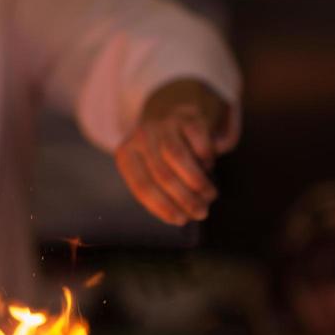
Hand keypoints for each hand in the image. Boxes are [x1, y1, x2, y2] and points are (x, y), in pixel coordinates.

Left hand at [114, 79, 234, 225]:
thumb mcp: (149, 171)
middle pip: (162, 175)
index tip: (181, 221)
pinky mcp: (186, 116)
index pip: (142, 187)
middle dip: (185, 198)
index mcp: (126, 156)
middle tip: (201, 213)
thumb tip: (184, 216)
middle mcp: (140, 137)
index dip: (163, 207)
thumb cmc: (160, 155)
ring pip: (177, 158)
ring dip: (197, 182)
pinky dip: (205, 158)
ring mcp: (162, 124)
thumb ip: (161, 192)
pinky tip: (209, 168)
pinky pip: (197, 140)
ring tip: (209, 196)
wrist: (170, 113)